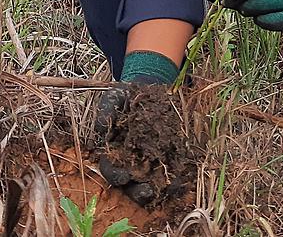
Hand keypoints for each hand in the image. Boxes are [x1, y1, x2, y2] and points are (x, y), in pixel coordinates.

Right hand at [95, 50, 180, 205]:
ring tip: (166, 190)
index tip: (124, 177)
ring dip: (157, 188)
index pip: (110, 169)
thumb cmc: (126, 97)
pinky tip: (180, 181)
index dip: (116, 175)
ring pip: (149, 181)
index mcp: (113, 151)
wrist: (148, 90)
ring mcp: (148, 159)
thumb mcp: (114, 98)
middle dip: (137, 190)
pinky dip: (174, 179)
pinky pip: (170, 170)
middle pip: (130, 183)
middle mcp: (129, 160)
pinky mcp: (167, 154)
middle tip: (146, 192)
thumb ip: (105, 113)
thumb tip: (102, 133)